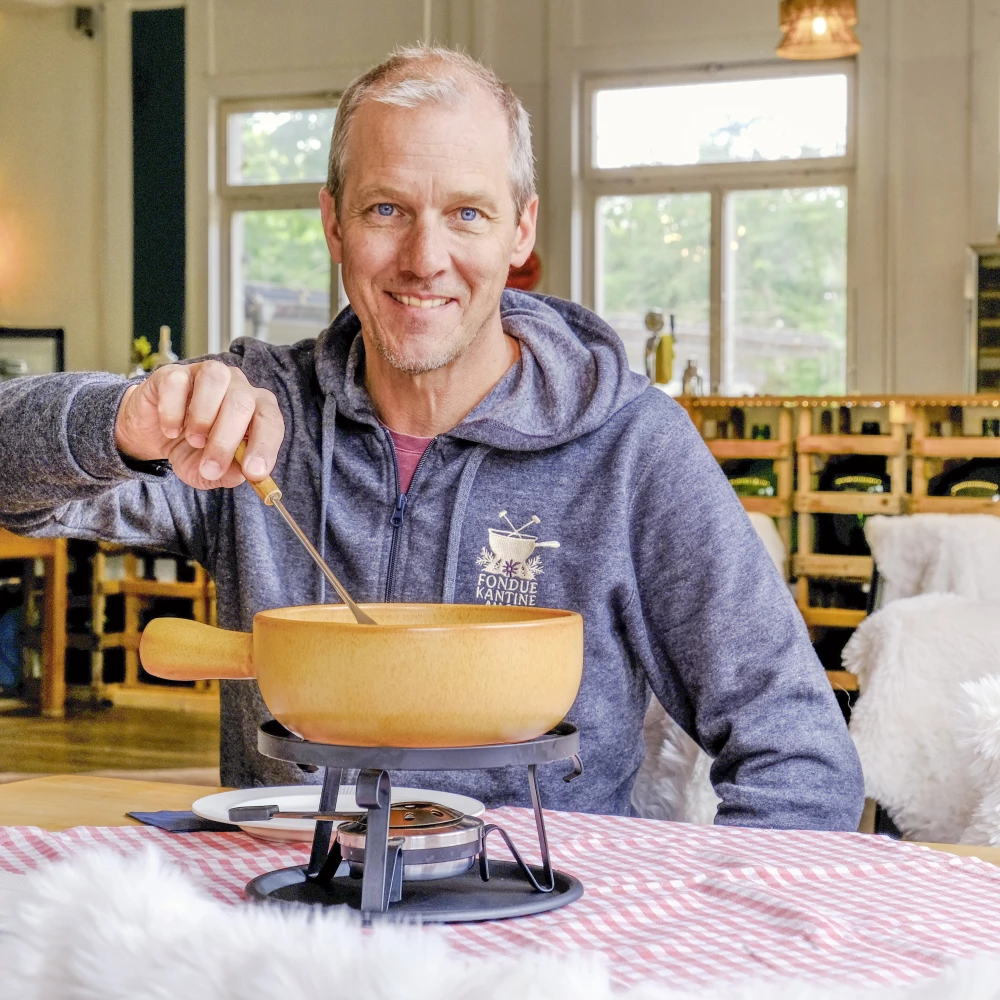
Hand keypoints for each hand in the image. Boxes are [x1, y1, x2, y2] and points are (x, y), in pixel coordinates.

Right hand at [114, 361, 283, 489]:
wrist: (155, 437)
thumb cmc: (193, 451)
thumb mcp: (212, 473)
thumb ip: (229, 474)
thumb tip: (241, 474)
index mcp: (256, 408)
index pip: (270, 420)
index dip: (265, 445)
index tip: (253, 472)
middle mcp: (237, 386)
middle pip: (242, 402)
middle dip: (226, 440)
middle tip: (211, 468)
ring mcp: (205, 374)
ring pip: (215, 380)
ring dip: (204, 417)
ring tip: (194, 441)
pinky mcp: (173, 373)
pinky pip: (177, 382)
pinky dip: (172, 411)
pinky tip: (170, 430)